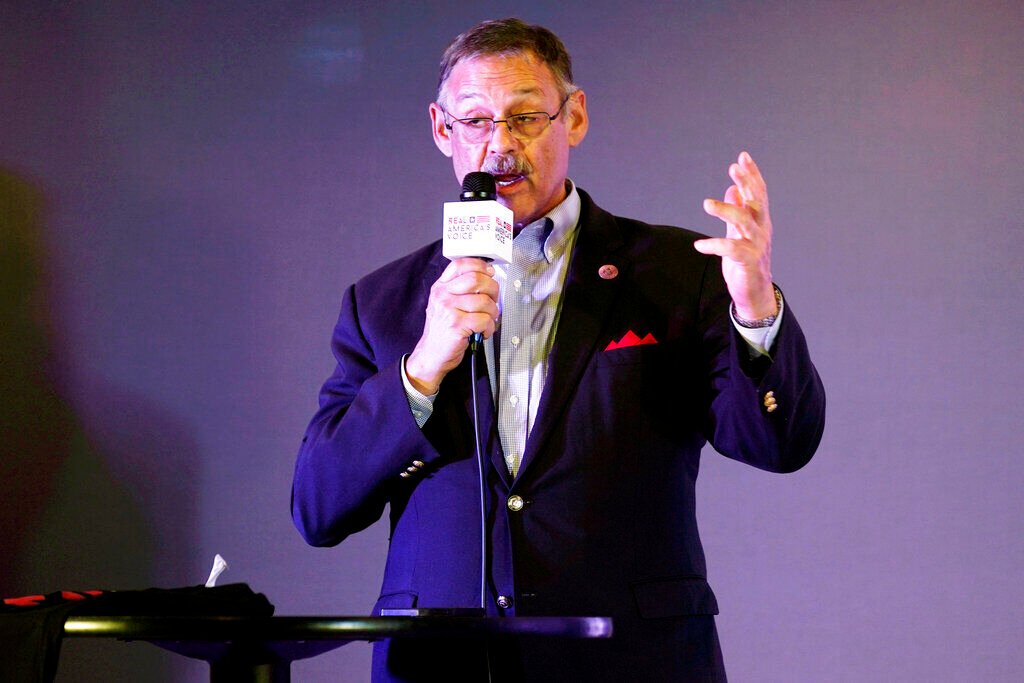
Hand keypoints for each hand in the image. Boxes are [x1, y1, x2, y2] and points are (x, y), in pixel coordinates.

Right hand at [405, 258, 499, 394]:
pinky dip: (489, 327)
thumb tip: (487, 278)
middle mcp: (443, 296)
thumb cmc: (442, 331)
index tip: (489, 272)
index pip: (460, 265)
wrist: (431, 355)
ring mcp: (449, 310)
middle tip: (493, 301)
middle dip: (493, 290)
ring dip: (493, 313)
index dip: (480, 265)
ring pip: (484, 301)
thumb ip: (460, 290)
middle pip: (476, 279)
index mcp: (440, 287)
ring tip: (487, 320)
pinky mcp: (457, 325)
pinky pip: (484, 320)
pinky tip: (483, 331)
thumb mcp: (444, 304)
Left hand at [694, 151, 776, 319]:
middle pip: (757, 201)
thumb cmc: (745, 261)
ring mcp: (757, 245)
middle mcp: (761, 230)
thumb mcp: (739, 232)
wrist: (754, 291)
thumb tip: (732, 190)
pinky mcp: (748, 261)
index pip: (758, 193)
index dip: (752, 175)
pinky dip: (714, 245)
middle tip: (733, 168)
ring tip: (706, 203)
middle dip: (747, 183)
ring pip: (744, 221)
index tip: (743, 157)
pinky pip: (731, 248)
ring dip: (726, 210)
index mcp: (759, 221)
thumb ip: (737, 211)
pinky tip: (699, 245)